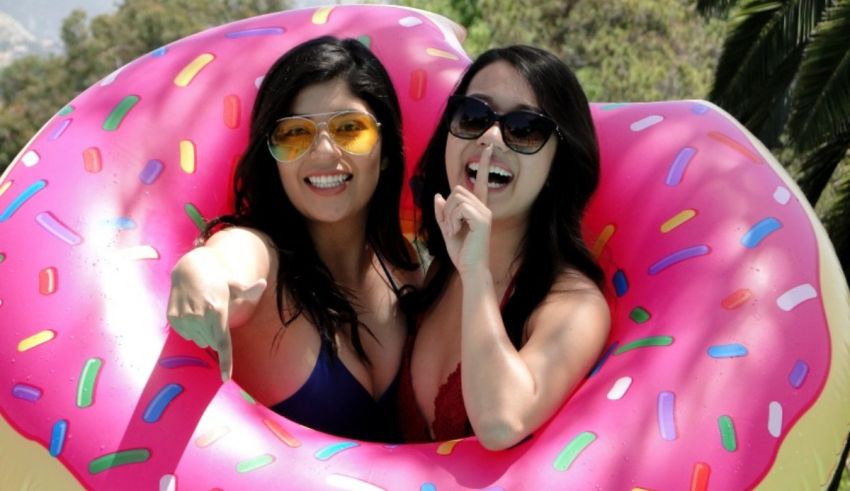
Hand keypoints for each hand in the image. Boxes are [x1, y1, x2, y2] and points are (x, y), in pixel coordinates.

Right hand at [166, 248, 265, 381]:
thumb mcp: (234, 285)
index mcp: (217, 311)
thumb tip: (263, 284)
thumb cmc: (217, 281)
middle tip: (215, 316)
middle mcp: (199, 317)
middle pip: (212, 343)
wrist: (189, 270)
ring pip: (199, 340)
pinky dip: (191, 329)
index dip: (225, 362)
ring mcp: (184, 318)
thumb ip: (249, 291)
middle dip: (216, 335)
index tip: (225, 378)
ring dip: (203, 332)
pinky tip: (192, 312)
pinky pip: (186, 335)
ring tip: (203, 312)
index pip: (223, 343)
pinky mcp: (173, 319)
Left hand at [434, 144, 492, 274]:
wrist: (470, 268)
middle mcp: (483, 208)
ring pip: (456, 198)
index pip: (481, 182)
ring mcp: (484, 212)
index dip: (485, 164)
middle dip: (447, 208)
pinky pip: (459, 208)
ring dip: (448, 215)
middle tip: (449, 227)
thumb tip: (438, 195)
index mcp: (477, 209)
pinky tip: (456, 231)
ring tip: (453, 231)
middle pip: (458, 190)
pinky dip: (452, 219)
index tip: (489, 148)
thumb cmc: (462, 252)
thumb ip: (442, 212)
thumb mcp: (447, 229)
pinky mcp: (482, 219)